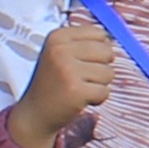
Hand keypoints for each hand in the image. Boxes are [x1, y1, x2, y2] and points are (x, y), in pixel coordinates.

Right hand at [8, 15, 120, 147]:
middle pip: (107, 52)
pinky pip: (105, 91)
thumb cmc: (55, 82)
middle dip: (101, 67)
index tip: (81, 62)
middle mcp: (60, 50)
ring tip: (79, 88)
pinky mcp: (76, 91)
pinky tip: (79, 99)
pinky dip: (97, 98)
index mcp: (58, 37)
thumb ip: (85, 43)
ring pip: (109, 72)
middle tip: (81, 78)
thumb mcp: (61, 54)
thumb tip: (113, 39)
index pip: (100, 34)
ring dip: (99, 84)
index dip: (99, 50)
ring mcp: (68, 70)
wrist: (35, 113)